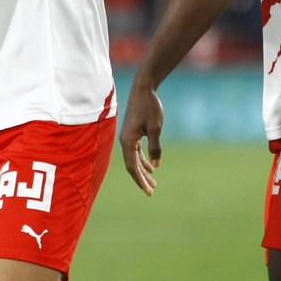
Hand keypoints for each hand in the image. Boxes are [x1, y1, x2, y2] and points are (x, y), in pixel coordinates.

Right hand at [119, 81, 165, 195]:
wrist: (143, 89)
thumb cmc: (150, 107)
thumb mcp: (155, 128)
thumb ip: (155, 147)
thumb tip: (155, 166)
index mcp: (127, 141)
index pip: (132, 167)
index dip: (140, 180)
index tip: (148, 191)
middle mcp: (125, 141)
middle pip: (132, 166)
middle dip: (141, 179)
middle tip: (151, 191)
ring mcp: (128, 137)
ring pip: (134, 159)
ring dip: (143, 170)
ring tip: (153, 182)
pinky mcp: (133, 133)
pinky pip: (136, 151)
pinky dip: (143, 160)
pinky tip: (151, 167)